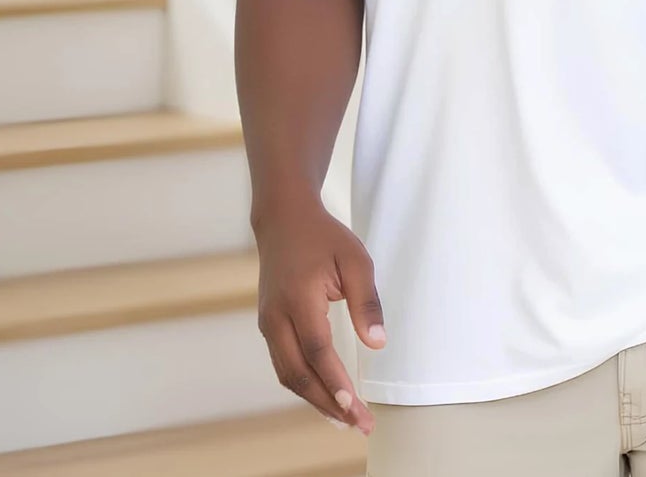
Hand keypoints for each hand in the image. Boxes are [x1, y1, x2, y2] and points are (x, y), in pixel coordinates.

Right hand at [253, 194, 386, 434]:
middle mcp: (276, 317)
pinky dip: (304, 386)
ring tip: (345, 420)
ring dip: (316, 400)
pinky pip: (285, 365)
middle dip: (329, 403)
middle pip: (299, 373)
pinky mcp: (269, 326)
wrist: (283, 220)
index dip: (335, 381)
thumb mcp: (355, 259)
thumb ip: (366, 302)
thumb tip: (377, 344)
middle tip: (359, 424)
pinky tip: (325, 396)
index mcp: (298, 298)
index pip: (317, 351)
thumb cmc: (324, 237)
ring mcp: (268, 323)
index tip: (354, 406)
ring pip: (288, 375)